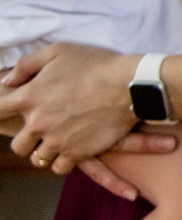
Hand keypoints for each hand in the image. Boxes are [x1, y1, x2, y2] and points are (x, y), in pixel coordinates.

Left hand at [2, 44, 147, 171]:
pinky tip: (71, 151)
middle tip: (42, 132)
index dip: (0, 113)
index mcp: (28, 97)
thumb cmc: (95, 65)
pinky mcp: (77, 152)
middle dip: (27, 139)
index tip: (7, 114)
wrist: (130, 85)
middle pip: (18, 145)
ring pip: (38, 158)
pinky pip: (59, 167)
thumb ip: (26, 65)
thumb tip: (7, 81)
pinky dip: (62, 161)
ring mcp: (57, 140)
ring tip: (58, 142)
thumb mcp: (57, 52)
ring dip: (45, 151)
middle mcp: (38, 123)